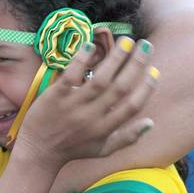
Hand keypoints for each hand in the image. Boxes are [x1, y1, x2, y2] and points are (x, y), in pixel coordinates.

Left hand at [16, 37, 156, 166]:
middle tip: (146, 45)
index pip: (132, 107)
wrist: (39, 151)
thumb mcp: (102, 149)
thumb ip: (127, 137)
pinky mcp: (55, 96)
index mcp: (105, 128)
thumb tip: (151, 122)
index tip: (155, 71)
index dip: (146, 88)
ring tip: (126, 41)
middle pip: (120, 88)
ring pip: (100, 80)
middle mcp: (92, 116)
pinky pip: (71, 76)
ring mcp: (74, 105)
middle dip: (136, 65)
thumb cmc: (73, 149)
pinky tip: (90, 45)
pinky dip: (81, 60)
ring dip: (115, 59)